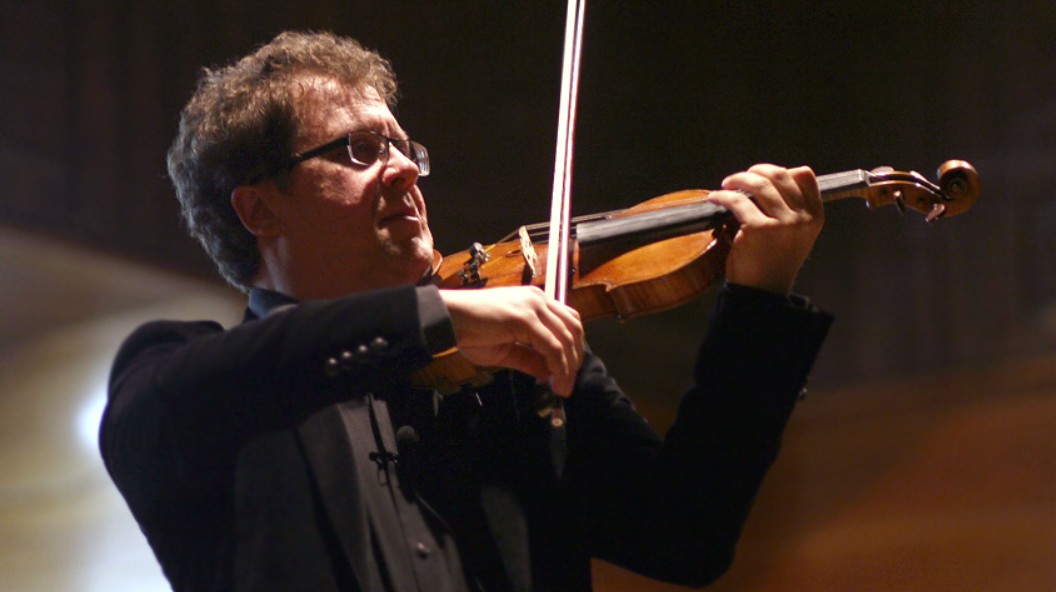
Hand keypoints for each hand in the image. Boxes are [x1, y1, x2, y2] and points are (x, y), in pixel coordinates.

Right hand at [439, 287, 584, 396]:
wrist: (447, 319)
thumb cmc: (469, 331)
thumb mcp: (505, 350)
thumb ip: (530, 359)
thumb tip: (550, 374)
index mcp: (535, 301)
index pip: (568, 321)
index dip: (573, 349)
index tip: (567, 374)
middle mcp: (538, 299)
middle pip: (573, 329)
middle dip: (575, 360)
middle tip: (568, 385)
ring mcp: (533, 306)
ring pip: (566, 339)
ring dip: (568, 368)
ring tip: (562, 388)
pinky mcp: (525, 318)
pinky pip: (552, 347)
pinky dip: (558, 367)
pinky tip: (555, 382)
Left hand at [705, 164, 823, 293]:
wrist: (763, 292)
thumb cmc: (773, 261)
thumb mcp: (794, 233)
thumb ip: (789, 208)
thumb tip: (766, 178)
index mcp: (815, 216)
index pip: (805, 176)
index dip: (782, 171)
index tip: (763, 175)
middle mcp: (802, 218)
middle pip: (780, 175)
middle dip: (756, 171)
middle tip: (740, 178)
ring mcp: (782, 223)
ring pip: (759, 183)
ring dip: (738, 179)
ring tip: (726, 185)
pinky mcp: (758, 229)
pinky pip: (737, 201)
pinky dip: (723, 196)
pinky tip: (716, 198)